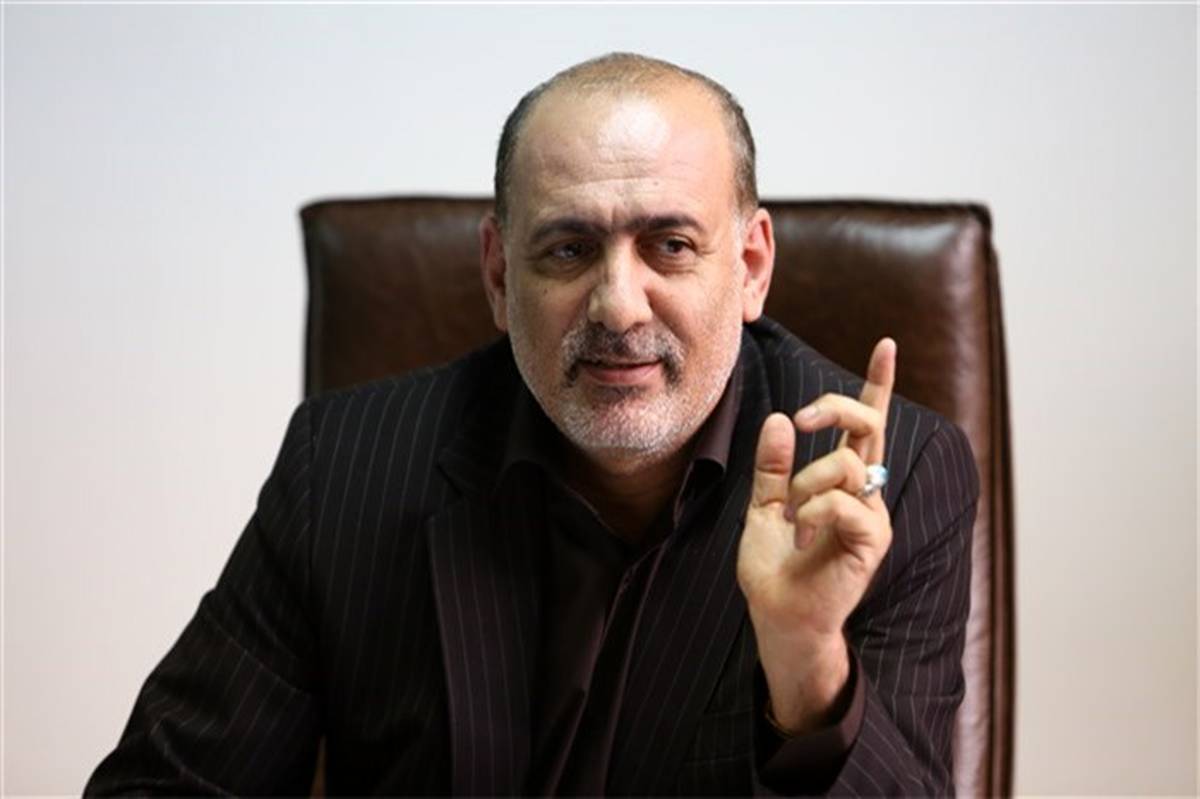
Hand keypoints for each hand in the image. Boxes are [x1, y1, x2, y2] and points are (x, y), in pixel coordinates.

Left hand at [736, 338, 896, 733]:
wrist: (778, 617)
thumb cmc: (774, 567)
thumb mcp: (764, 505)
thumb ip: (773, 466)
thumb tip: (781, 419)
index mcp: (841, 479)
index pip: (866, 423)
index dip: (876, 384)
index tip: (886, 344)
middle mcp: (865, 491)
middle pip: (866, 425)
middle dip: (834, 407)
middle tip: (802, 418)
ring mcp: (872, 514)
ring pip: (844, 463)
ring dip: (804, 483)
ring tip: (792, 519)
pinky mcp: (872, 539)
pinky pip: (842, 502)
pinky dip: (813, 511)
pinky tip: (803, 535)